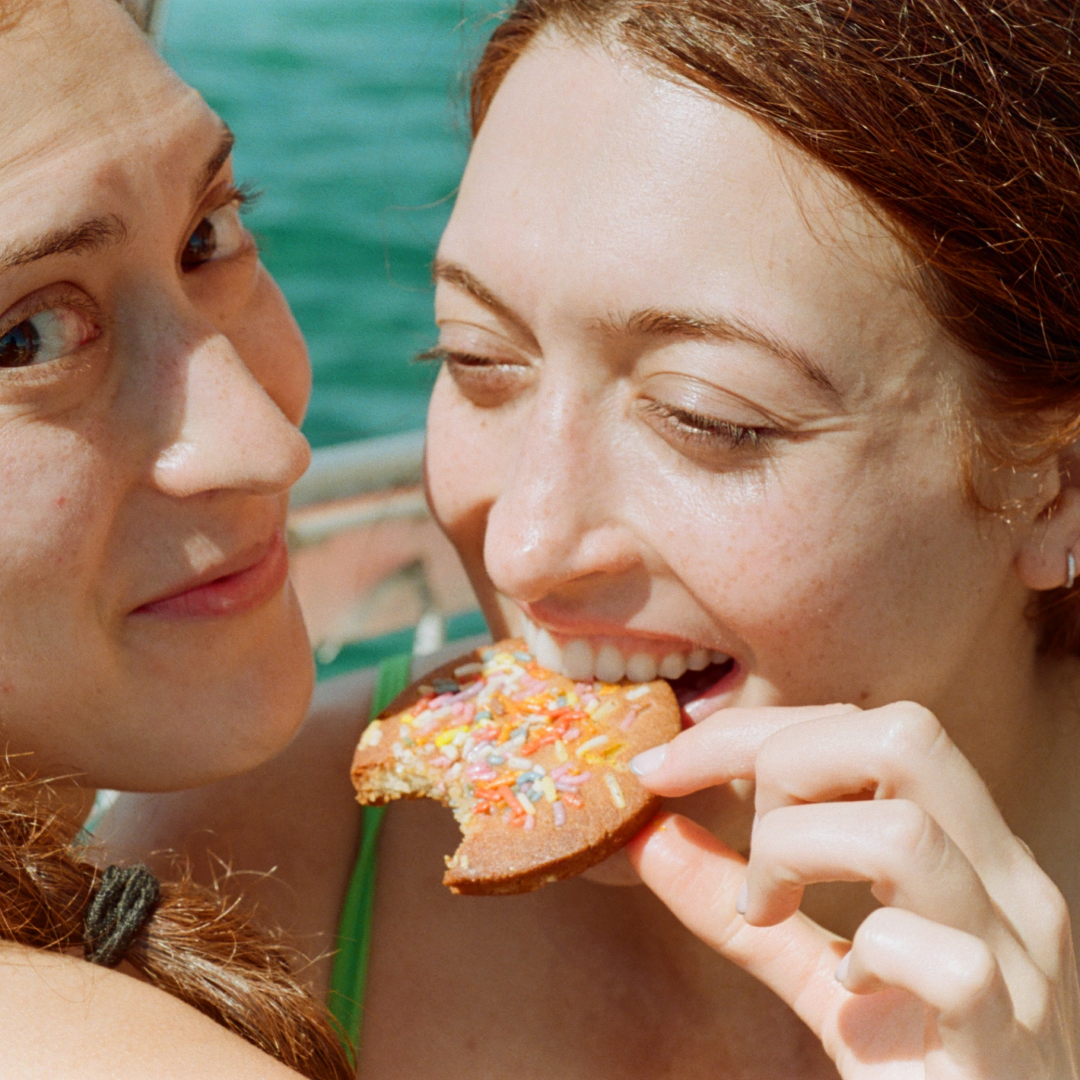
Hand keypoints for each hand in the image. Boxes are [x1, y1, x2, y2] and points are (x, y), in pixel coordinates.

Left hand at [626, 702, 1079, 1076]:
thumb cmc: (915, 1067)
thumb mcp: (814, 969)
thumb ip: (736, 905)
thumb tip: (649, 835)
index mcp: (971, 850)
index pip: (869, 726)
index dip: (751, 729)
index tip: (662, 767)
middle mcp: (1010, 887)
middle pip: (904, 736)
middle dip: (782, 763)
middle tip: (745, 844)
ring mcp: (1020, 965)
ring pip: (904, 833)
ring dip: (799, 853)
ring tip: (769, 907)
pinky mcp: (1002, 1047)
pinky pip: (945, 961)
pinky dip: (872, 954)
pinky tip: (851, 984)